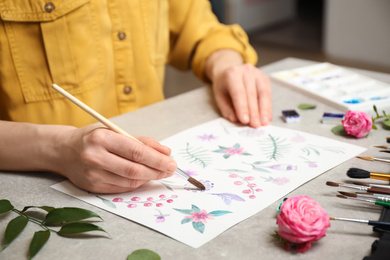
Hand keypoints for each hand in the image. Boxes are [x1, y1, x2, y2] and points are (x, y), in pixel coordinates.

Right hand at [55, 125, 175, 192]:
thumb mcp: (114, 131)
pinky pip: (122, 188)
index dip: (157, 159)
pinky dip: (137, 183)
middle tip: (171, 169)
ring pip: (130, 181)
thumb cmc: (93, 138)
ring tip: (160, 173)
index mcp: (102, 138)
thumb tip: (165, 152)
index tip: (171, 162)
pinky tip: (144, 178)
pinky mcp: (93, 187)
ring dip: (149, 178)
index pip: (136, 151)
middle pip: (134, 169)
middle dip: (157, 171)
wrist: (63, 151)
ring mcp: (93, 174)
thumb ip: (141, 141)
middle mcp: (95, 157)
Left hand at [205, 49, 271, 127]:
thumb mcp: (219, 96)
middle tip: (255, 125)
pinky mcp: (265, 78)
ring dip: (264, 110)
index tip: (245, 120)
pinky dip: (268, 107)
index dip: (242, 107)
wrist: (229, 70)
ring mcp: (257, 74)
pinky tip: (267, 117)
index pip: (239, 92)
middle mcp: (246, 71)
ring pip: (263, 93)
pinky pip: (268, 94)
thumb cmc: (224, 86)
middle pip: (252, 94)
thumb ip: (227, 109)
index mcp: (232, 74)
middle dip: (254, 111)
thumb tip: (236, 120)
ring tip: (264, 123)